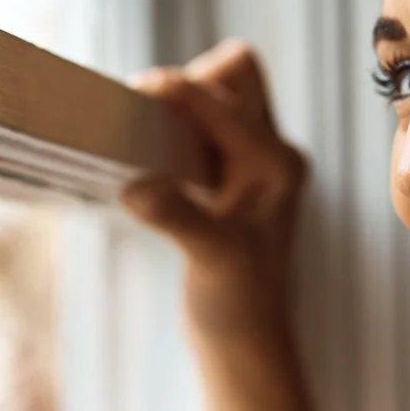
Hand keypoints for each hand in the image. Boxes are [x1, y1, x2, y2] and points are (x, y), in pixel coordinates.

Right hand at [122, 39, 308, 345]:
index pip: (222, 100)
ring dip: (183, 100)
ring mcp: (254, 160)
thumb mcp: (211, 261)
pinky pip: (204, 121)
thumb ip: (180, 218)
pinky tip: (149, 151)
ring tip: (146, 130)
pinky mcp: (231, 173)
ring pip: (221, 92)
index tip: (132, 91)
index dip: (175, 88)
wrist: (244, 338)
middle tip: (148, 115)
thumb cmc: (238, 304)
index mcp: (277, 163)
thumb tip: (138, 186)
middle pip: (237, 72)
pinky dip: (175, 123)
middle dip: (190, 79)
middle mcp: (274, 152)